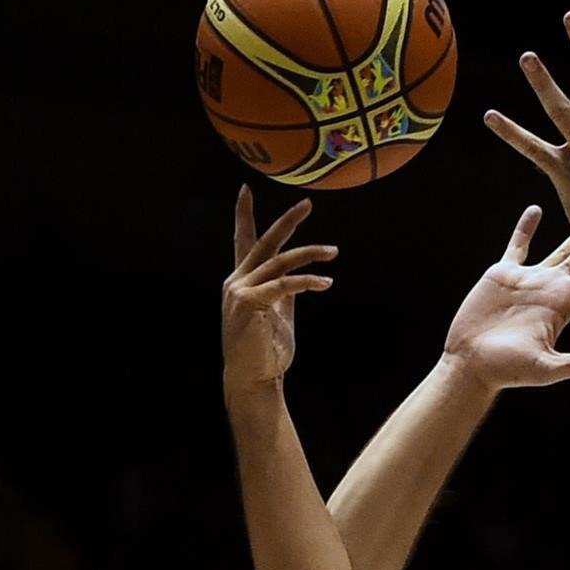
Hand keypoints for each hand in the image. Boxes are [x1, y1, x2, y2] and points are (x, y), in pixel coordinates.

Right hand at [222, 186, 337, 393]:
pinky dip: (307, 281)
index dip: (244, 215)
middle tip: (308, 203)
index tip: (245, 190)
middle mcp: (236, 281)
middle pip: (264, 242)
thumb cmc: (267, 350)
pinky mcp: (248, 303)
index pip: (243, 241)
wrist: (254, 379)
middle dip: (287, 221)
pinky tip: (324, 282)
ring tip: (333, 252)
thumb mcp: (279, 313)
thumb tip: (303, 275)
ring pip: (280, 261)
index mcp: (242, 281)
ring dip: (310, 254)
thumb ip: (285, 291)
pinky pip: (284, 284)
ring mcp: (239, 291)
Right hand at [443, 205, 569, 390]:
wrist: (471, 364)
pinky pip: (518, 246)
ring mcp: (529, 280)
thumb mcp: (547, 368)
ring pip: (559, 249)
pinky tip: (536, 209)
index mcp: (564, 305)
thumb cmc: (507, 371)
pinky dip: (525, 228)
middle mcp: (551, 288)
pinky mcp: (504, 274)